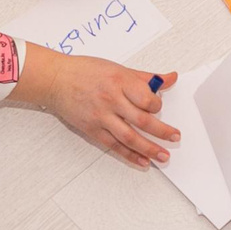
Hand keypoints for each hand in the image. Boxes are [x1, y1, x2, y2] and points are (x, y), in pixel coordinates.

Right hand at [21, 47, 178, 167]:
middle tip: (175, 137)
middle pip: (142, 120)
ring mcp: (101, 117)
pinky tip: (142, 161)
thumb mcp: (118, 68)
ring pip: (130, 137)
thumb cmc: (86, 71)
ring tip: (163, 156)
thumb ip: (145, 77)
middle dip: (162, 132)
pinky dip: (129, 155)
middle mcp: (111, 100)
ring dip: (149, 149)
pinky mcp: (92, 129)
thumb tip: (171, 78)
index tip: (159, 108)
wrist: (55, 80)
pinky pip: (114, 146)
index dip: (157, 106)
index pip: (147, 99)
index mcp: (119, 81)